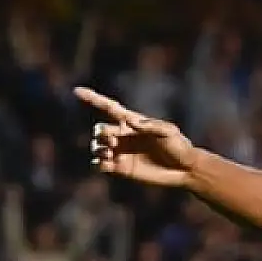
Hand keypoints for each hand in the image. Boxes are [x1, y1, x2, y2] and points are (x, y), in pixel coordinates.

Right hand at [77, 87, 196, 186]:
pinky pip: (100, 165)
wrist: (184, 169)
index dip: (93, 98)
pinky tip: (109, 165)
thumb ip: (151, 125)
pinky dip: (99, 164)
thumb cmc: (179, 147)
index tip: (77, 91)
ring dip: (99, 149)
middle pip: (100, 129)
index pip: (109, 107)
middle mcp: (123, 135)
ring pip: (97, 147)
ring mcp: (121, 152)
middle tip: (115, 142)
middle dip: (102, 133)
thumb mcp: (169, 132)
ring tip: (111, 154)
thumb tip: (130, 122)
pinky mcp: (121, 168)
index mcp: (132, 122)